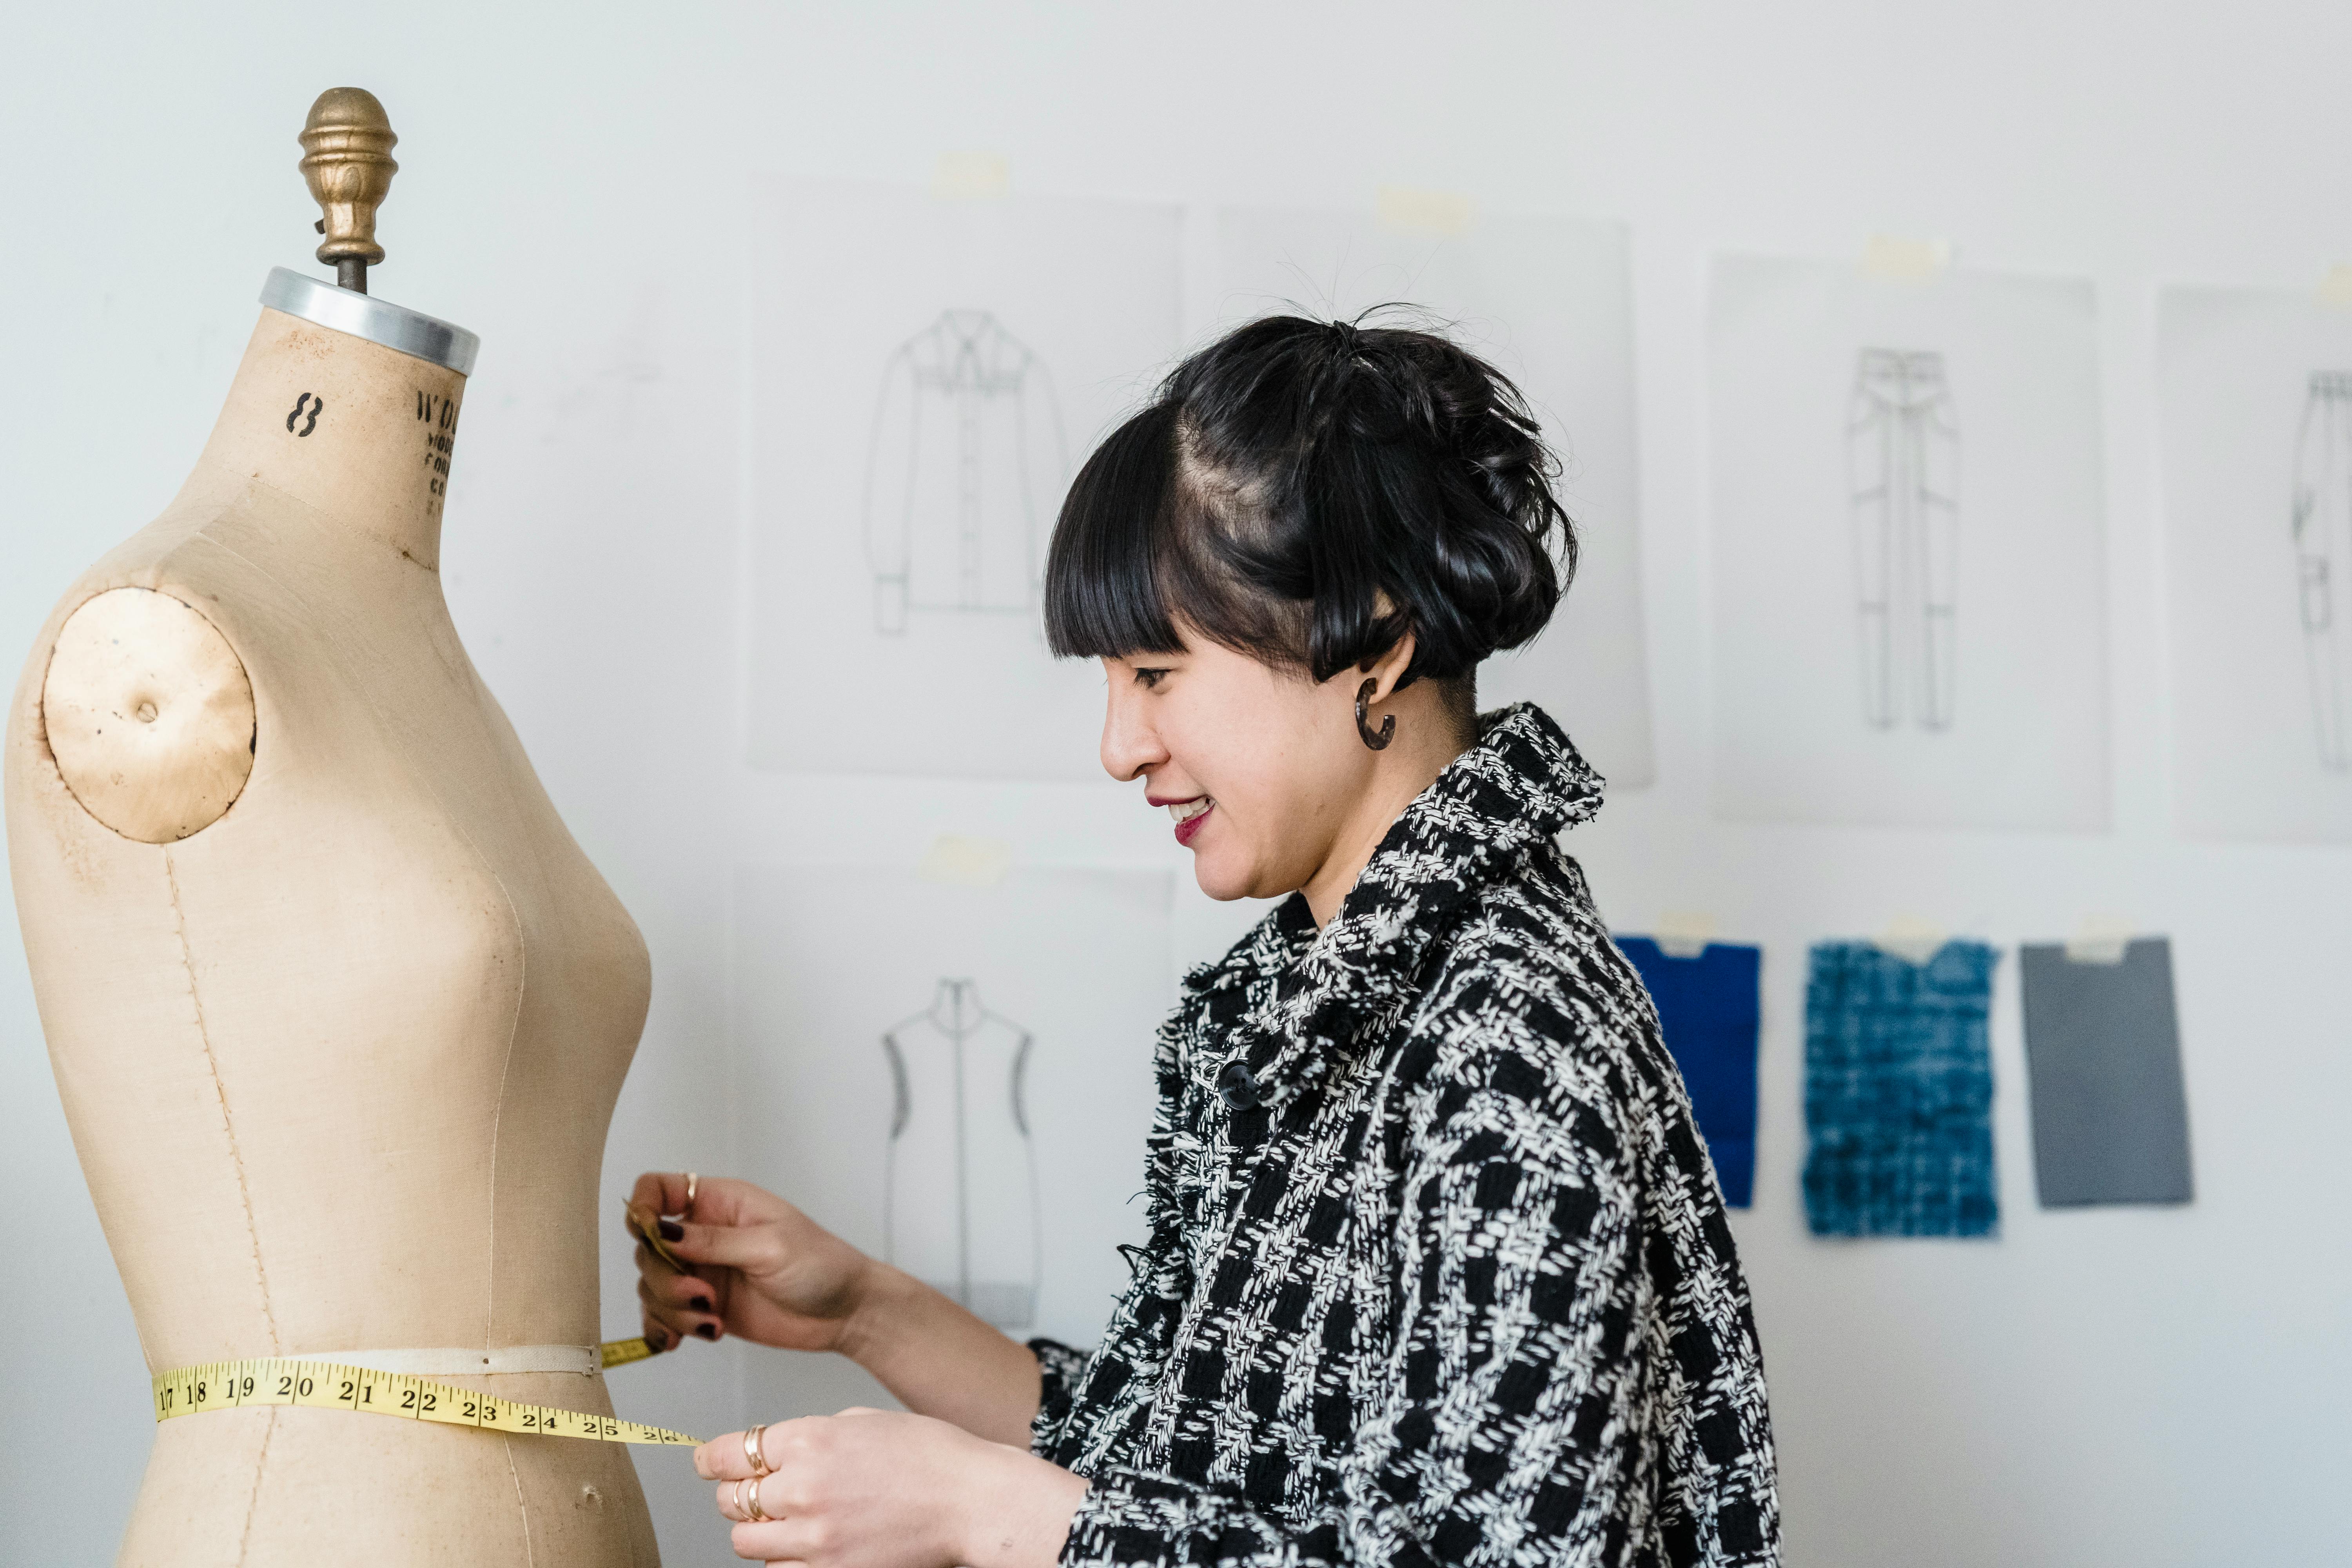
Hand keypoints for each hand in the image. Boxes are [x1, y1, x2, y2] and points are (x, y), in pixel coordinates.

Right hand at [630, 1172, 877, 1353]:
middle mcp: (704, 1235)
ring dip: (670, 1309)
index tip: (648, 1236)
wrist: (845, 1312)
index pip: (660, 1189)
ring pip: (653, 1286)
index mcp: (721, 1203)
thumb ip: (714, 1241)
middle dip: (664, 1278)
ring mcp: (703, 1272)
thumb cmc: (821, 1265)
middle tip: (701, 1298)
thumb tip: (663, 1231)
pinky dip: (664, 1329)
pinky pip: (663, 1316)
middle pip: (648, 1247)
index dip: (642, 1208)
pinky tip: (680, 1340)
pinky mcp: (705, 1307)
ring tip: (710, 1321)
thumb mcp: (770, 1246)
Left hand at [698, 1408, 1087, 1567]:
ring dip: (760, 1531)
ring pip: (748, 1544)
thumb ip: (811, 1436)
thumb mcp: (862, 1422)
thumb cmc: (929, 1455)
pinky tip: (812, 1541)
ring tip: (789, 1519)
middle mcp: (804, 1489)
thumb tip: (773, 1452)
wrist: (972, 1502)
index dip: (711, 1460)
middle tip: (753, 1489)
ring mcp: (815, 1539)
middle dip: (737, 1494)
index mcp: (810, 1439)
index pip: (728, 1454)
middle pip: (731, 1501)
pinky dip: (787, 1558)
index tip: (707, 1463)